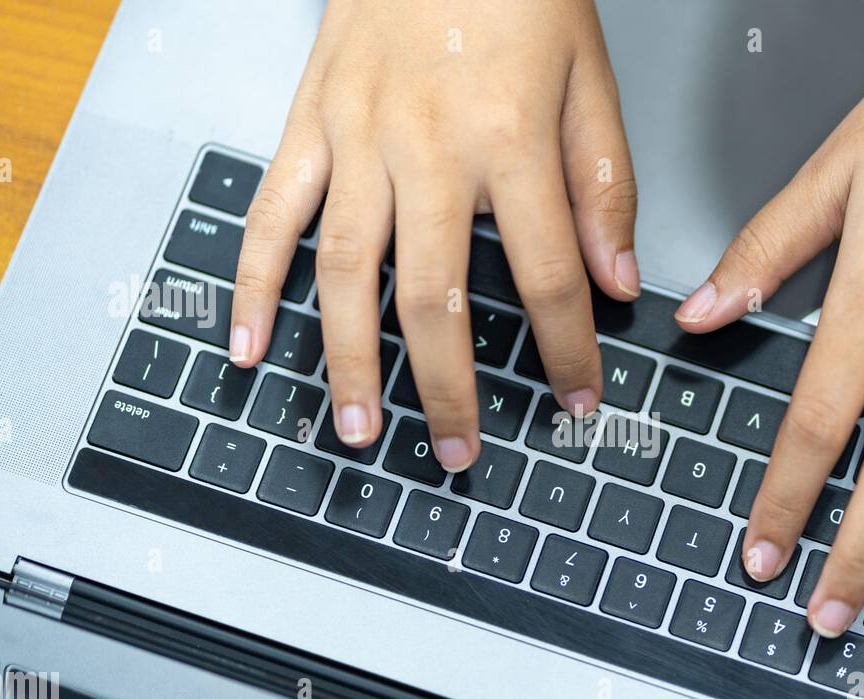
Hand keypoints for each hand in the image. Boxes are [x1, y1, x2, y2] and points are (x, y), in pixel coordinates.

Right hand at [230, 0, 638, 469]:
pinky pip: (271, 215)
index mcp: (510, 139)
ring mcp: (355, 139)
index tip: (577, 401)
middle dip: (448, 388)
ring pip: (346, 272)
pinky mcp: (307, 126)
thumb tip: (614, 283)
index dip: (567, 352)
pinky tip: (249, 345)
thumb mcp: (590, 80)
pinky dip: (254, 285)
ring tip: (358, 430)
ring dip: (350, 361)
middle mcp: (426, 148)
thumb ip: (603, 185)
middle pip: (435, 297)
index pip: (546, 276)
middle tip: (457, 454)